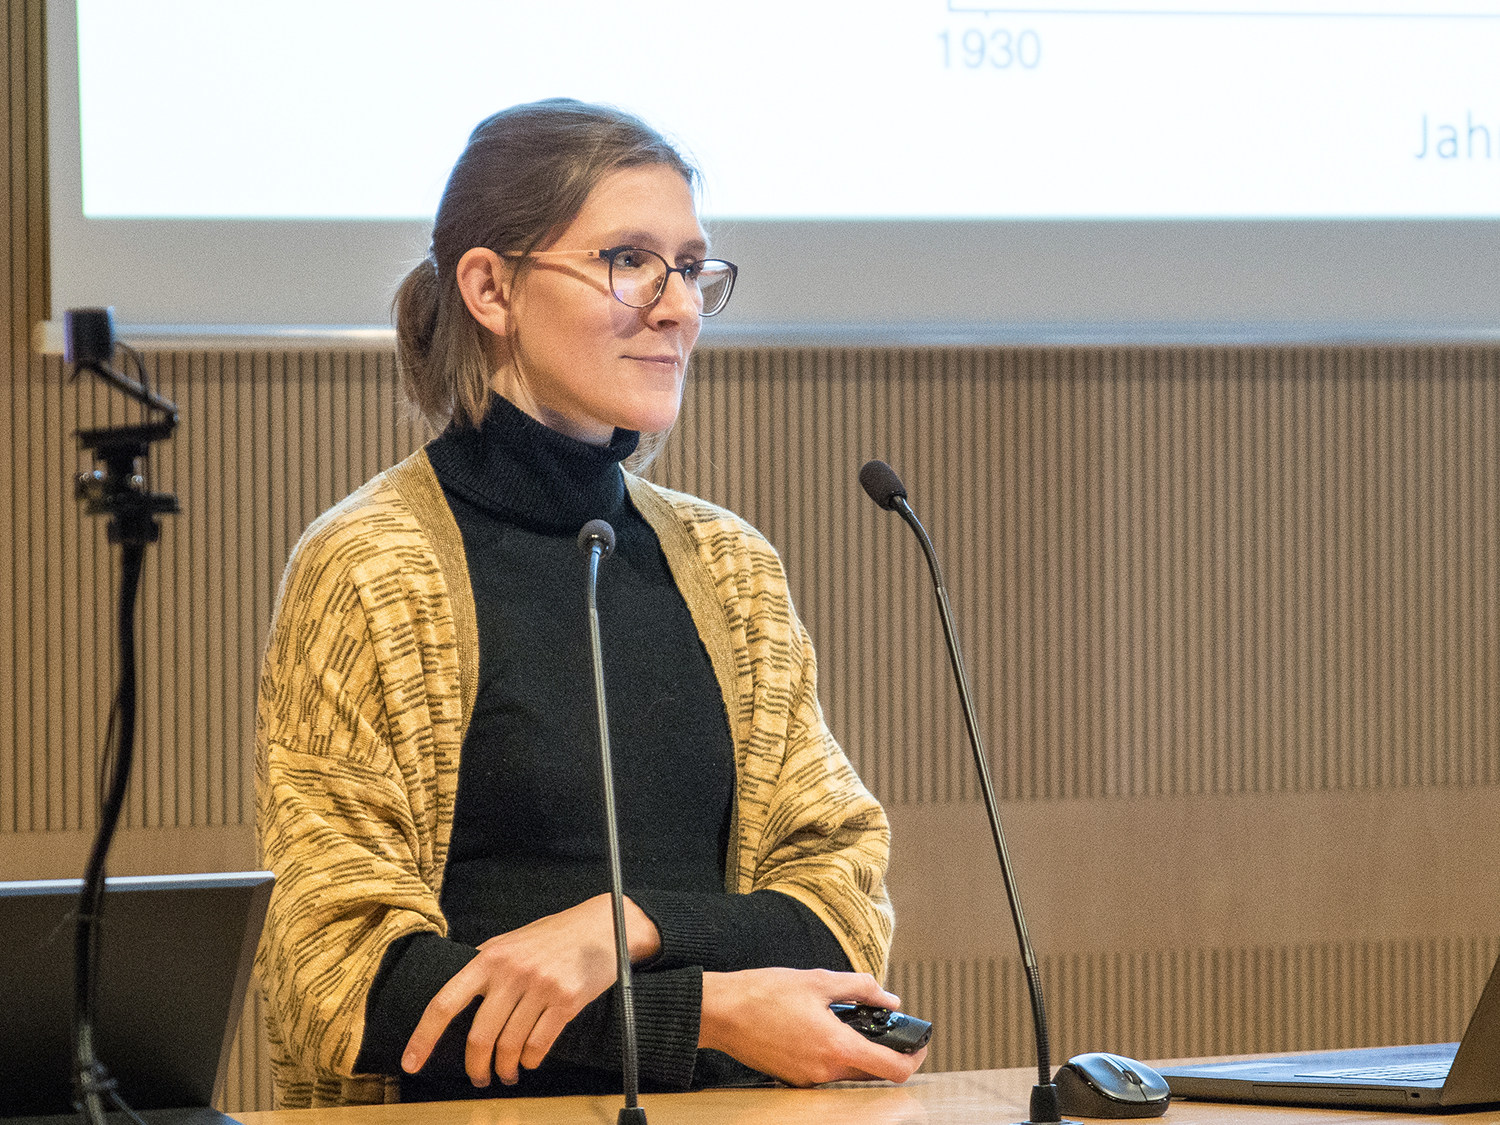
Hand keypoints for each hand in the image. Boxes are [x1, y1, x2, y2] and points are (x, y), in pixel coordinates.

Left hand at [401, 893, 660, 1086]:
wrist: (600, 926)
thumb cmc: (554, 935)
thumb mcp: (512, 940)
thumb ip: (486, 964)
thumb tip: (458, 993)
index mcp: (489, 958)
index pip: (445, 1002)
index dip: (424, 1037)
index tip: (411, 1062)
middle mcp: (512, 972)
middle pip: (479, 1036)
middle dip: (475, 1068)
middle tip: (478, 1078)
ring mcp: (540, 987)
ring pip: (510, 1045)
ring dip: (505, 1068)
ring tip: (506, 1073)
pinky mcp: (567, 1001)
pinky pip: (539, 1045)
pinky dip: (531, 1061)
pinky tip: (529, 1061)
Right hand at [699, 967, 928, 1086]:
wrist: (721, 1012)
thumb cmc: (763, 993)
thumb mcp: (819, 979)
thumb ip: (861, 988)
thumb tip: (890, 999)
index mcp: (837, 1046)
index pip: (893, 1069)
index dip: (914, 1057)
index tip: (919, 1043)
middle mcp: (825, 1070)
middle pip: (872, 1071)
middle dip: (884, 1048)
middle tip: (881, 1021)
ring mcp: (808, 1078)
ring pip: (848, 1069)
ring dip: (855, 1047)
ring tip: (841, 1015)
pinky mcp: (792, 1078)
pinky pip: (825, 1069)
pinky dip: (832, 1051)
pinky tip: (817, 1025)